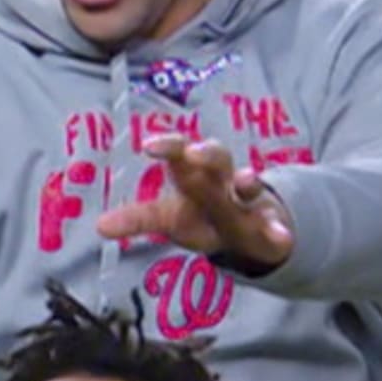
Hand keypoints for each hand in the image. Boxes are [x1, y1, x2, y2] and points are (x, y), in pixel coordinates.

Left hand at [97, 135, 293, 269]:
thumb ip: (137, 219)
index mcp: (192, 179)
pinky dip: (278, 230)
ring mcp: (248, 202)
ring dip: (247, 182)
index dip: (166, 149)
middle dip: (206, 154)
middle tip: (193, 153)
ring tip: (246, 181)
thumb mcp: (170, 217)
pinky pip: (276, 226)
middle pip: (215, 161)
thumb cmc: (201, 214)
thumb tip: (100, 226)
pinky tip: (281, 236)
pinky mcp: (269, 223)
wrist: (250, 227)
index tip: (147, 145)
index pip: (177, 159)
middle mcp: (221, 183)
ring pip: (248, 186)